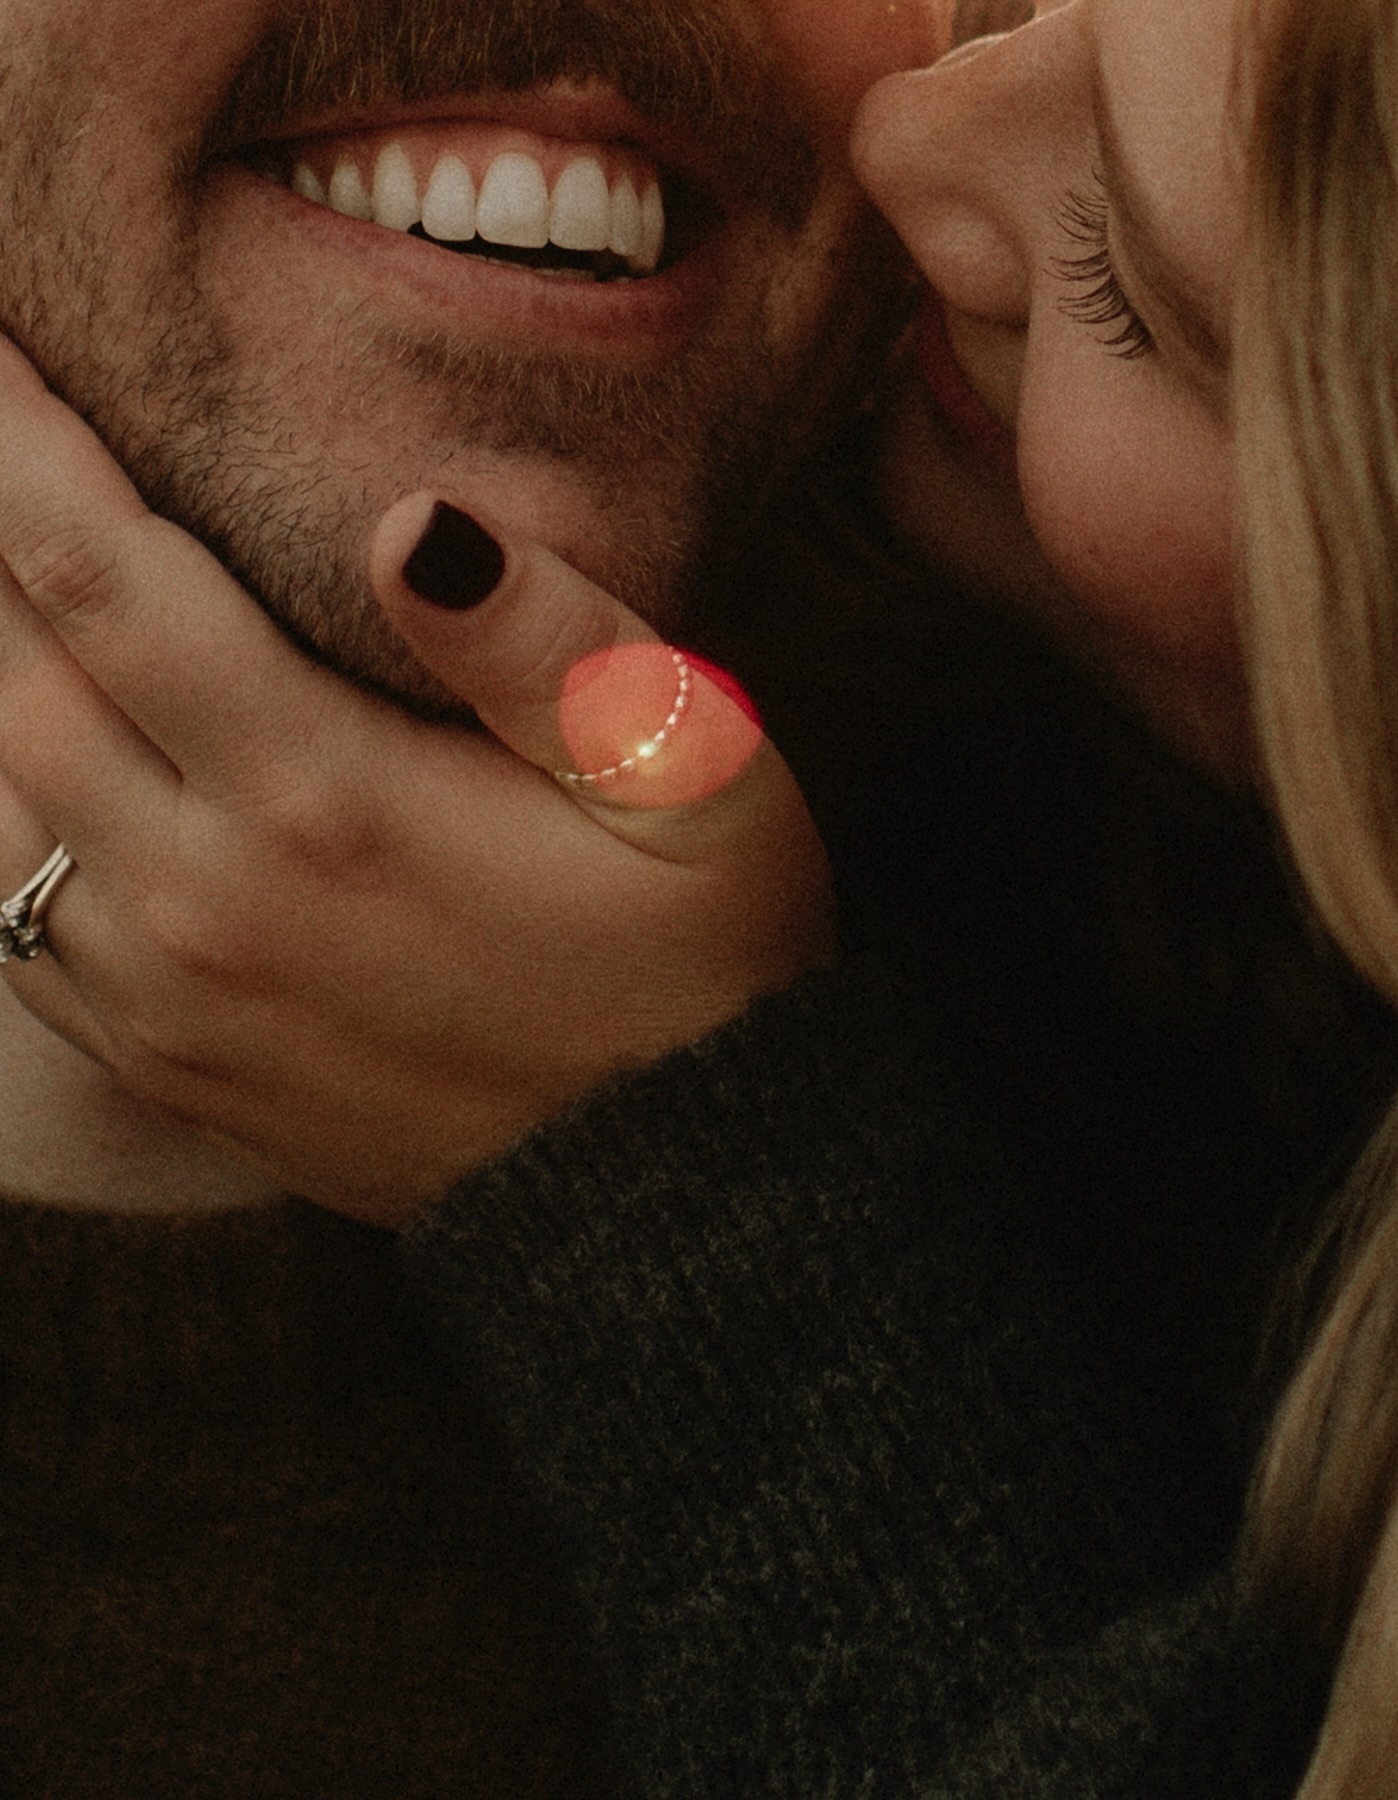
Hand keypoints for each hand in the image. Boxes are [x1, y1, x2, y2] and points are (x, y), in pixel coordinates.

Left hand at [0, 341, 832, 1224]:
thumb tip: (408, 521)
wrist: (673, 1187)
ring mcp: (174, 997)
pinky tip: (15, 751)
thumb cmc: (697, 955)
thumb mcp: (684, 773)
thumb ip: (544, 638)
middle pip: (4, 673)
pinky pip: (11, 926)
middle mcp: (209, 898)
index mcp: (324, 797)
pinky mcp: (176, 1064)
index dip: (10, 439)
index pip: (97, 572)